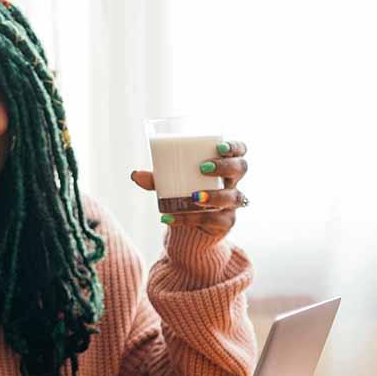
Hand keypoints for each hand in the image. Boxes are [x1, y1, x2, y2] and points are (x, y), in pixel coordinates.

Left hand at [131, 140, 248, 237]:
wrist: (191, 229)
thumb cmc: (185, 196)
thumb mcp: (171, 185)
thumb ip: (157, 179)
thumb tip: (135, 174)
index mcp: (223, 166)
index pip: (239, 150)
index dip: (234, 147)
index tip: (218, 147)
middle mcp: (232, 183)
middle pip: (240, 168)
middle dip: (226, 166)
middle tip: (203, 167)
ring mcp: (232, 204)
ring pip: (234, 197)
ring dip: (215, 195)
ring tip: (193, 197)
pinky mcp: (226, 223)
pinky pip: (215, 220)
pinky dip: (192, 218)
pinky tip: (172, 218)